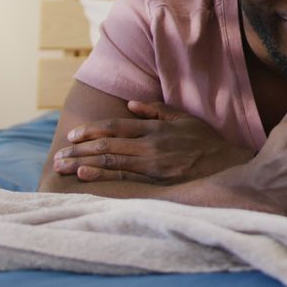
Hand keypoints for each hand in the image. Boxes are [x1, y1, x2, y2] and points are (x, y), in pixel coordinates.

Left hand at [52, 101, 253, 183]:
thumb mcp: (185, 119)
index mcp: (156, 128)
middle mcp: (151, 145)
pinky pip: (124, 179)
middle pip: (107, 144)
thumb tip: (131, 104)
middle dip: (79, 149)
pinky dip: (102, 175)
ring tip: (62, 166)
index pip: (116, 126)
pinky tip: (85, 175)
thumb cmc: (206, 142)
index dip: (92, 130)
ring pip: (111, 161)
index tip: (73, 136)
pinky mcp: (157, 182)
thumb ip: (157, 111)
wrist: (228, 165)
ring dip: (83, 163)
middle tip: (58, 155)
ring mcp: (153, 164)